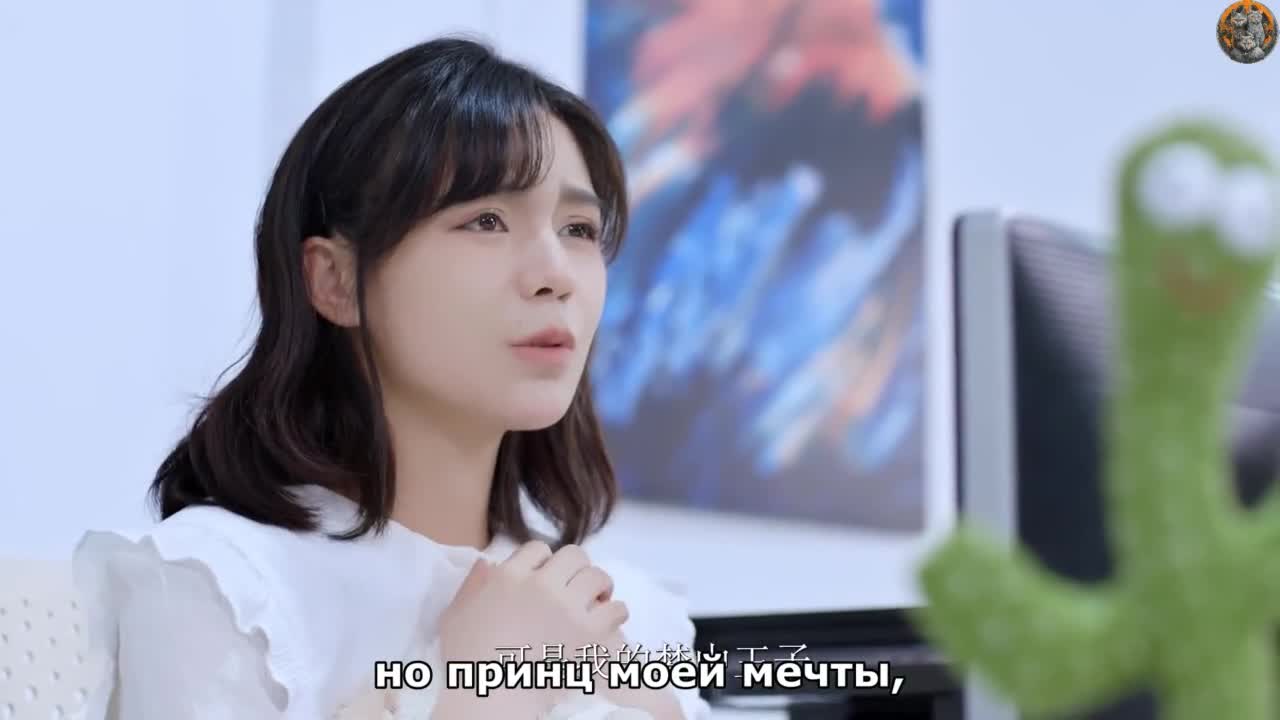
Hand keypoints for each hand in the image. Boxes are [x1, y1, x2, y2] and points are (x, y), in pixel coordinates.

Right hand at [438, 540, 627, 663]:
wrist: (488, 699)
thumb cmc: (466, 662)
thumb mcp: (455, 616)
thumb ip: (471, 585)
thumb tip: (487, 562)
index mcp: (509, 577)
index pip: (538, 549)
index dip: (543, 561)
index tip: (544, 577)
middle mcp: (540, 585)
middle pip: (574, 555)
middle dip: (576, 569)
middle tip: (575, 587)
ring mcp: (567, 608)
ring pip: (597, 577)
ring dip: (599, 587)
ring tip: (597, 600)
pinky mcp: (588, 634)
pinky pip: (616, 609)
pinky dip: (615, 613)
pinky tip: (607, 621)